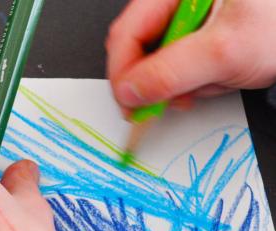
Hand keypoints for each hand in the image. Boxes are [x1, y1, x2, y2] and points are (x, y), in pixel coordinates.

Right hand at [107, 0, 275, 113]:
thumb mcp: (223, 52)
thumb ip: (170, 73)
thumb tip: (130, 91)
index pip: (126, 34)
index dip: (123, 73)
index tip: (130, 104)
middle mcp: (178, 3)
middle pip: (140, 49)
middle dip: (156, 81)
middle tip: (169, 101)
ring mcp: (189, 20)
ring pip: (160, 62)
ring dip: (182, 83)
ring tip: (215, 79)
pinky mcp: (200, 37)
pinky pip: (181, 67)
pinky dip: (195, 81)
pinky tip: (218, 78)